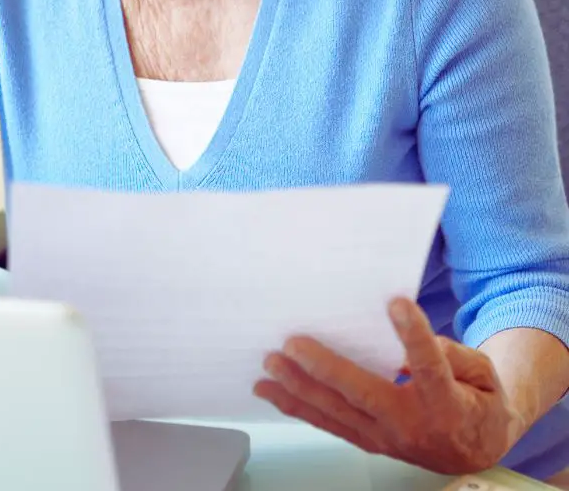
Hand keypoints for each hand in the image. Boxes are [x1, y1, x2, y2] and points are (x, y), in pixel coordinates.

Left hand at [253, 297, 523, 474]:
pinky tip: (272, 391)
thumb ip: (455, 355)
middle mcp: (411, 425)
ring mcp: (386, 438)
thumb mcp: (483, 373)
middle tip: (293, 343)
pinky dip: (298, 407)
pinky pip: (329, 424)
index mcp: (447, 403)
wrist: (478, 448)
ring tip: (270, 365)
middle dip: (325, 368)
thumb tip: (421, 339)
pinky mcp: (370, 441)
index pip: (429, 366)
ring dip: (299, 389)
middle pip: (364, 394)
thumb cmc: (478, 399)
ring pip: (336, 413)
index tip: (396, 303)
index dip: (414, 336)